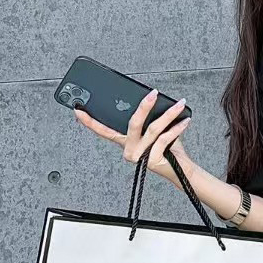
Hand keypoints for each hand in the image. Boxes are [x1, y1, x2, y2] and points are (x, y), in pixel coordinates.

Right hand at [73, 89, 196, 192]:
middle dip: (144, 106)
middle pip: (133, 123)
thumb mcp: (154, 131)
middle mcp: (129, 150)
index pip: (104, 130)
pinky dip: (177, 128)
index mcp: (125, 142)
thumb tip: (150, 99)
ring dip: (169, 114)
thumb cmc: (168, 149)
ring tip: (179, 104)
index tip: (78, 110)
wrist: (182, 169)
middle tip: (153, 93)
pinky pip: (164, 138)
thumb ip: (148, 120)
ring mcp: (140, 156)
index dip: (90, 121)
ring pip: (153, 129)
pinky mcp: (152, 160)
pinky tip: (184, 120)